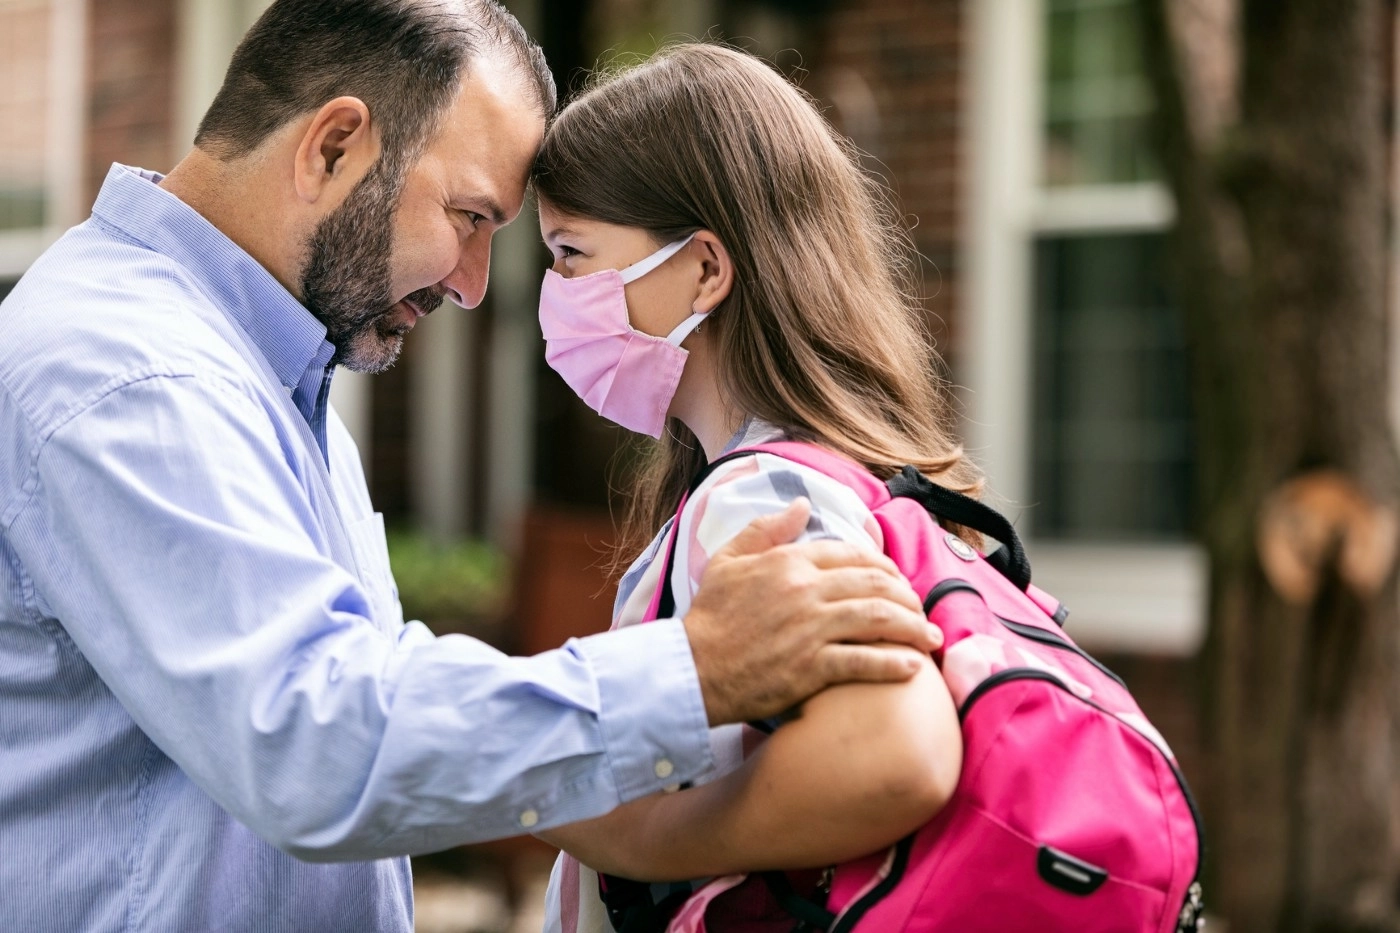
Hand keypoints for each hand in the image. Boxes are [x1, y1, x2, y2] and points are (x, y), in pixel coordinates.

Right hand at [683, 498, 939, 725]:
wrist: (692, 670)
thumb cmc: (709, 617)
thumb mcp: (728, 561)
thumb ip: (766, 529)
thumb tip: (802, 504)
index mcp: (790, 561)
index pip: (854, 554)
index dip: (884, 566)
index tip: (897, 581)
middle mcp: (806, 590)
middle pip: (876, 584)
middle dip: (907, 596)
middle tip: (920, 611)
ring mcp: (811, 629)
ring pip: (879, 619)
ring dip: (913, 628)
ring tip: (929, 638)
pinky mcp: (812, 667)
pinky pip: (865, 661)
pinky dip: (894, 664)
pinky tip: (913, 667)